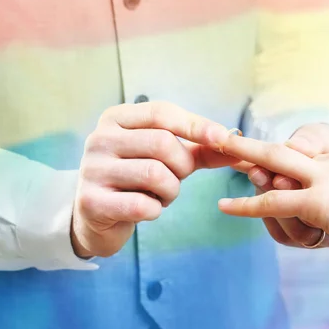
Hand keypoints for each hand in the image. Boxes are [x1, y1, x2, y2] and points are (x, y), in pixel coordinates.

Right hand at [71, 102, 235, 257]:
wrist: (97, 216)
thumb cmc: (137, 178)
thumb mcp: (167, 156)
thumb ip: (199, 147)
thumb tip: (237, 141)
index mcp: (115, 118)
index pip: (162, 112)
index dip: (195, 125)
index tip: (223, 138)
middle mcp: (99, 138)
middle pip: (162, 143)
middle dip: (182, 166)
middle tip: (178, 178)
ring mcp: (92, 169)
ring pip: (155, 174)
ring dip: (171, 191)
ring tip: (162, 195)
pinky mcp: (91, 202)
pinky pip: (142, 205)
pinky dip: (155, 210)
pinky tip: (147, 209)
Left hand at [217, 134, 328, 258]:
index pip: (315, 157)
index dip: (292, 157)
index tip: (275, 157)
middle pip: (289, 148)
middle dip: (258, 142)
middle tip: (231, 136)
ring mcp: (326, 181)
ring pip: (275, 164)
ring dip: (244, 158)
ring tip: (219, 151)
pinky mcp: (319, 203)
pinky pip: (275, 203)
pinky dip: (248, 205)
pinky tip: (225, 207)